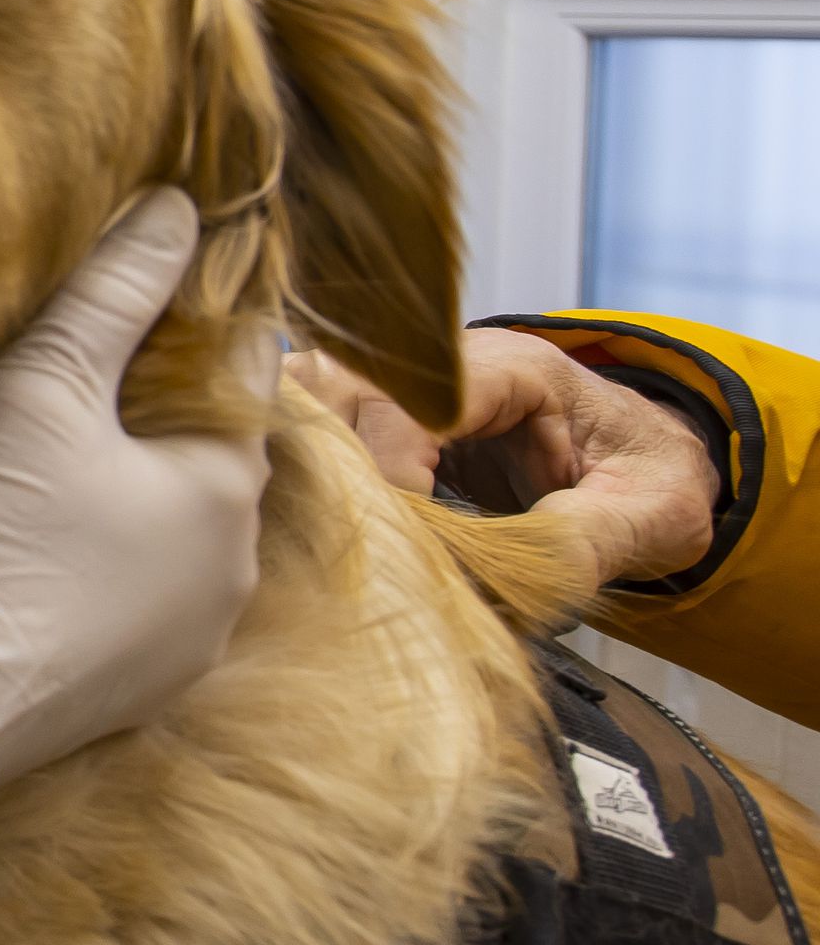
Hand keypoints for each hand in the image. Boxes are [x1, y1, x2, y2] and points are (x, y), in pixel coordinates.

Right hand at [0, 191, 267, 861]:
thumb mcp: (38, 392)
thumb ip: (110, 294)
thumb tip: (174, 207)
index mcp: (230, 491)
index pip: (242, 366)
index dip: (185, 314)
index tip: (127, 287)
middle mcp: (235, 572)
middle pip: (202, 450)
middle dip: (147, 405)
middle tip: (65, 369)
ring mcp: (189, 642)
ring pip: (169, 527)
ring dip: (122, 488)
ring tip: (40, 455)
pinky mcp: (134, 689)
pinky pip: (133, 592)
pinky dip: (98, 557)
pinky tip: (34, 542)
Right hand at [293, 328, 718, 600]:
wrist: (645, 467)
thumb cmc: (649, 482)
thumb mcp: (651, 513)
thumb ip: (588, 538)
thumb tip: (501, 579)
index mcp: (516, 369)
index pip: (415, 403)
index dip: (393, 474)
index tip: (404, 547)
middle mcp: (439, 366)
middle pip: (336, 381)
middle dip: (327, 462)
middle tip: (341, 541)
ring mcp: (397, 387)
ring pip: (302, 394)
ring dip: (295, 461)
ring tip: (304, 530)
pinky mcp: (370, 421)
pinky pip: (302, 426)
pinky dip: (292, 470)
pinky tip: (298, 522)